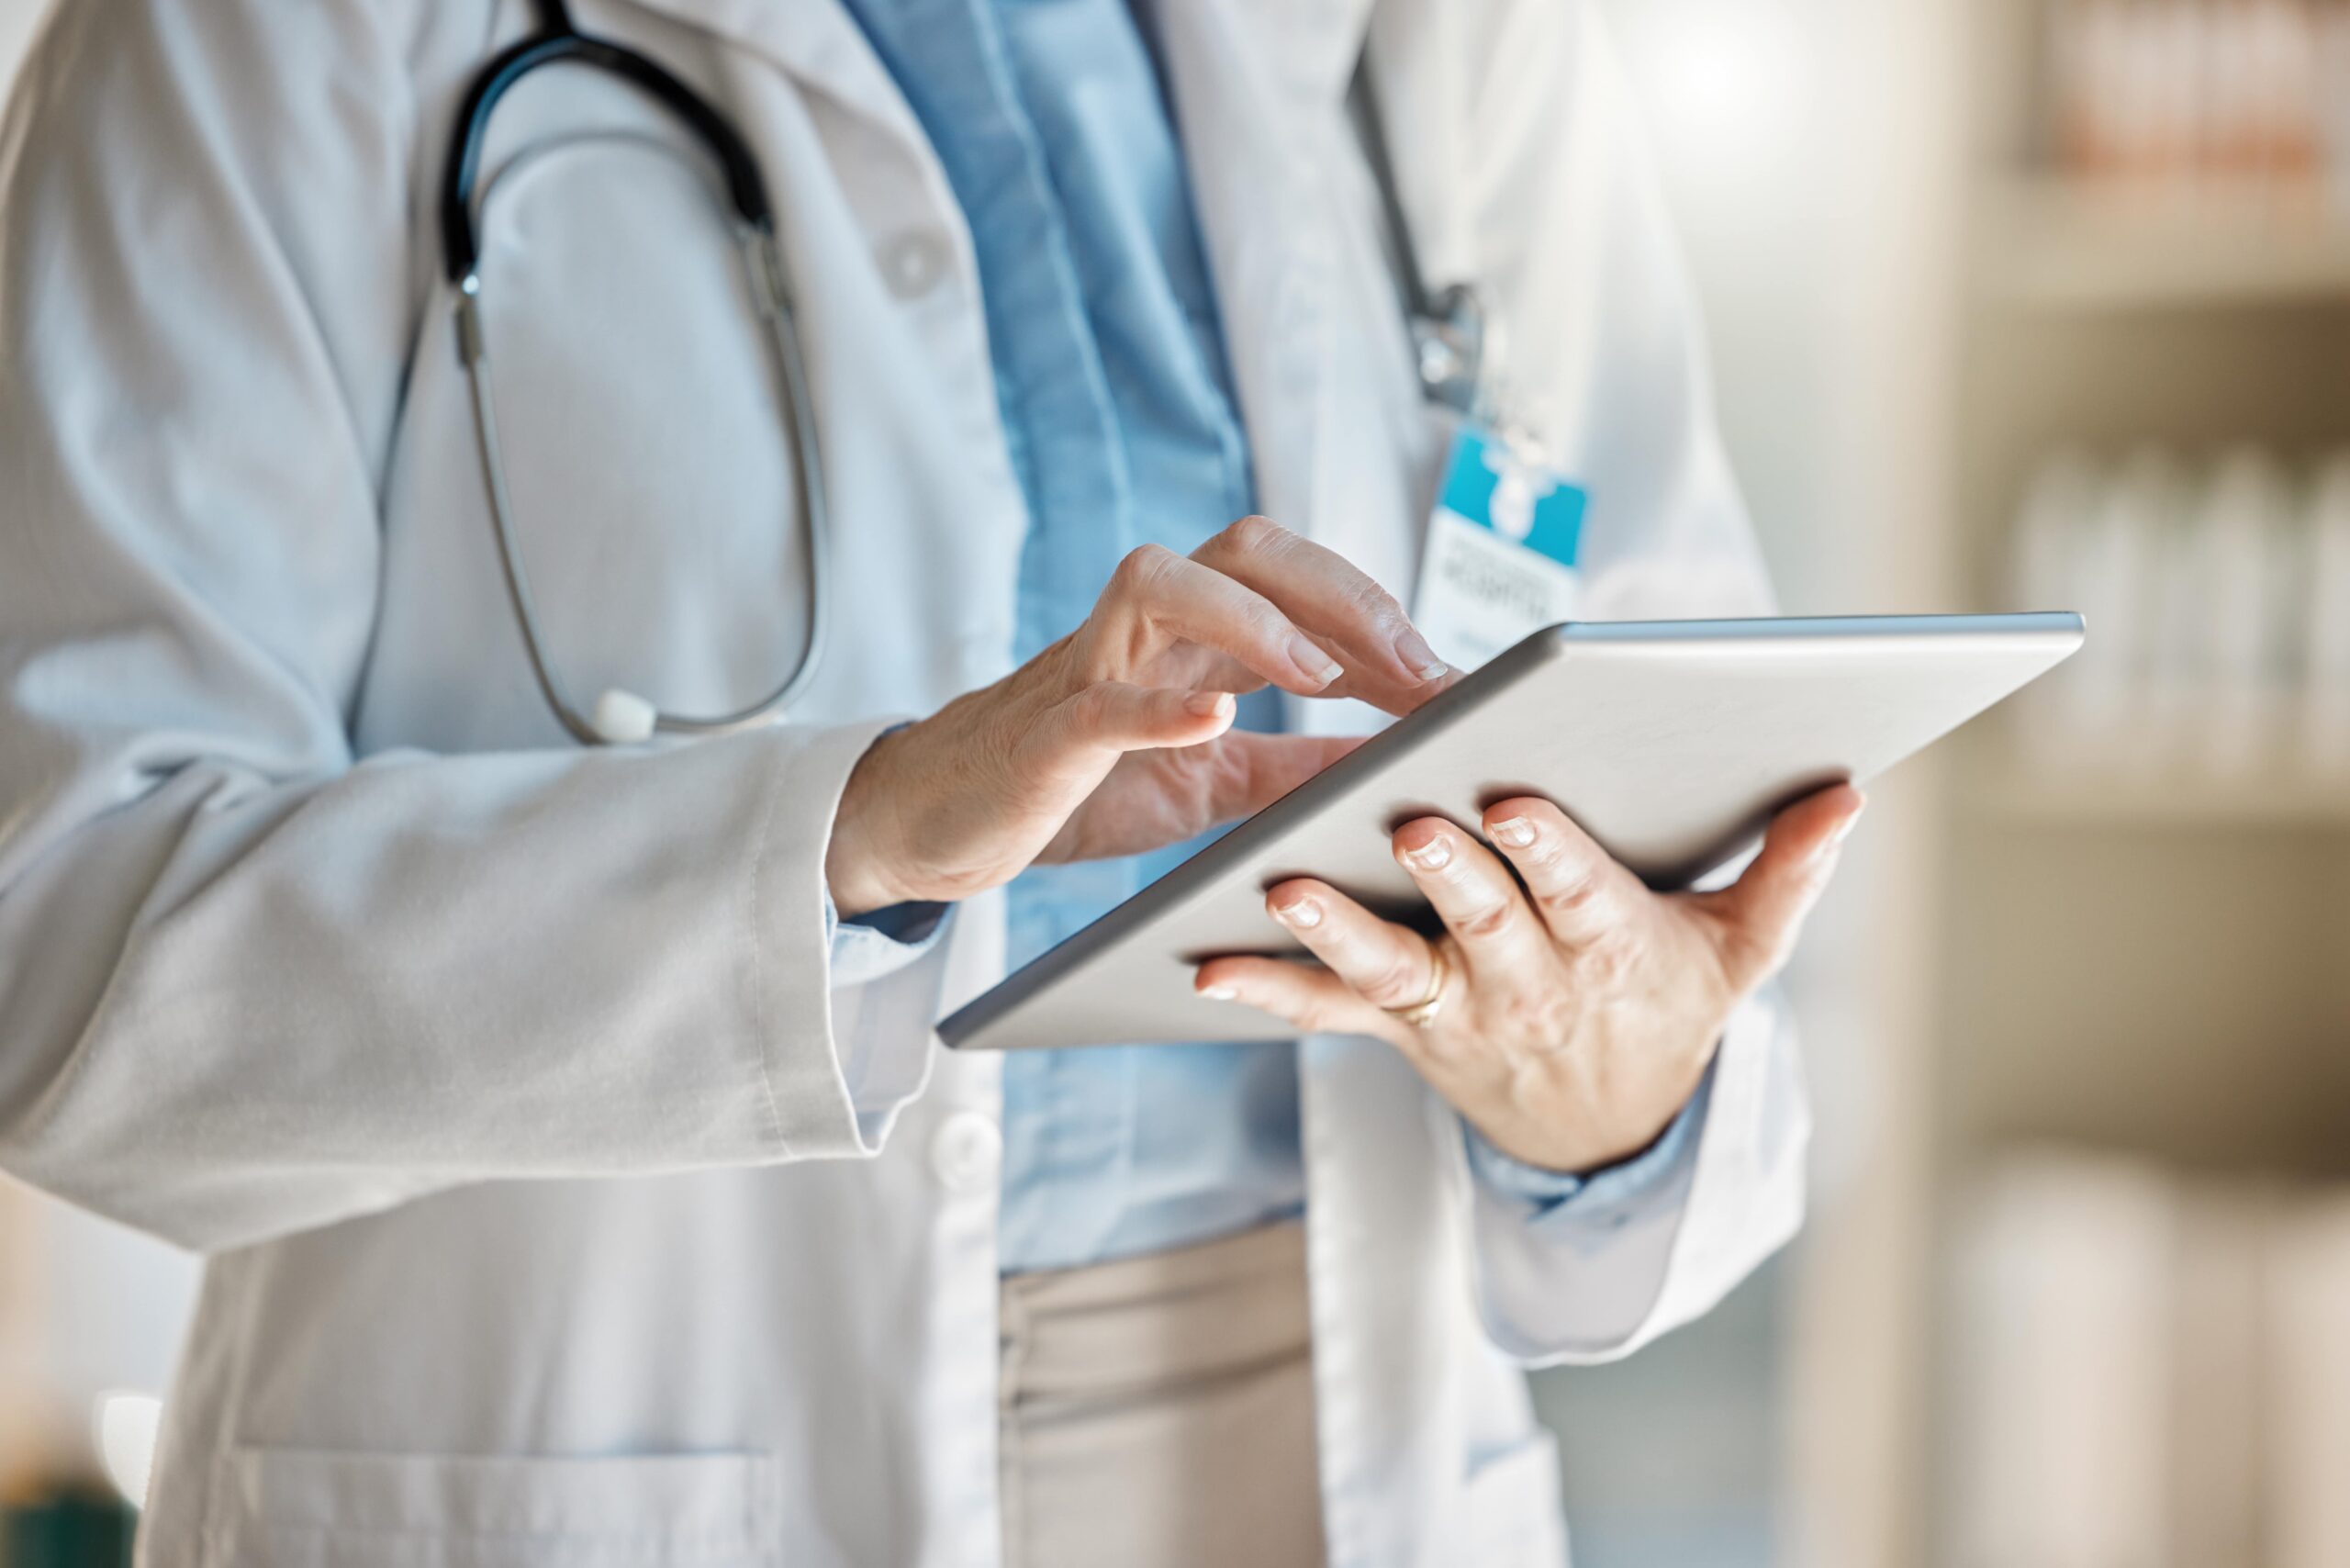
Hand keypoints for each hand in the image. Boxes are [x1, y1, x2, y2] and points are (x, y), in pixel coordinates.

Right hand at [825, 517, 1452, 917]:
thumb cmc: (1074, 787)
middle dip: (1344, 598)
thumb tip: (1395, 763)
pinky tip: (1214, 718)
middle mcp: (1146, 628)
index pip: (1302, 587)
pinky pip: (1098, 701)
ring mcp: (1089, 667)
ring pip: (1163, 584)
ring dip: (1255, 619)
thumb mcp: (1211, 781)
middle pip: (1248, 552)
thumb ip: (1295, 763)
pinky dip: (1155, 706)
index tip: (1458, 681)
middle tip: (1420, 672)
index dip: (1383, 620)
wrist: (942, 823)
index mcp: (1195, 635)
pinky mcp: (1044, 731)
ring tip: (1326, 675)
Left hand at [1192, 784, 1864, 1173]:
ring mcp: (1455, 1008)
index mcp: (1609, 945)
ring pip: (1388, 968)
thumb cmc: (1672, 1003)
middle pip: (1481, 921)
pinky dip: (1268, 992)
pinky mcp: (1399, 1028)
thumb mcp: (1744, 951)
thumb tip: (1849, 791)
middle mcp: (1525, 980)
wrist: (1608, 1128)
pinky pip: (1326, 1013)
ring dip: (1333, 931)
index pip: (1579, 893)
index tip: (1518, 800)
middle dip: (1447, 876)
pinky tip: (1203, 966)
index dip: (1550, 851)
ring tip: (1281, 891)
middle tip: (1409, 825)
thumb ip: (1790, 871)